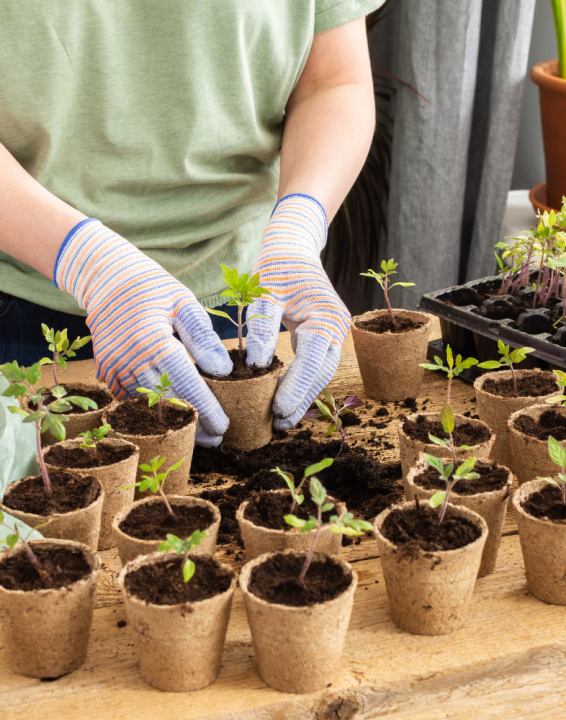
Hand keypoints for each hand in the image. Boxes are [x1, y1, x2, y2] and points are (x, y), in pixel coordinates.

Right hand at [54, 219, 231, 446]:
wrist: (107, 279)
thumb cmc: (153, 288)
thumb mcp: (183, 302)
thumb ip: (203, 337)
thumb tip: (223, 371)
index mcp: (152, 340)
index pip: (185, 383)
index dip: (205, 408)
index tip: (223, 426)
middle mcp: (129, 359)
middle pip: (166, 402)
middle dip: (192, 423)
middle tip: (216, 438)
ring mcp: (113, 367)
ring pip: (147, 405)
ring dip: (173, 421)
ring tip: (198, 434)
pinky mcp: (106, 371)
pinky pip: (131, 398)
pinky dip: (152, 409)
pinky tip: (172, 417)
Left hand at [246, 194, 350, 429]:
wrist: (294, 245)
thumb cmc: (277, 265)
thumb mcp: (264, 290)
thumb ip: (261, 326)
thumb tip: (257, 365)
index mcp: (326, 317)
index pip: (312, 361)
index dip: (296, 389)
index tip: (277, 411)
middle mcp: (337, 327)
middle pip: (322, 373)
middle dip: (301, 400)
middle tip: (278, 424)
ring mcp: (335, 332)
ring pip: (321, 372)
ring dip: (303, 396)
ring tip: (282, 420)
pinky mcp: (325, 334)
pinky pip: (316, 364)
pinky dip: (303, 383)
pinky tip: (287, 398)